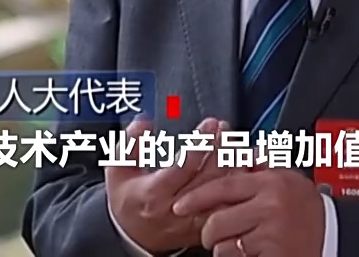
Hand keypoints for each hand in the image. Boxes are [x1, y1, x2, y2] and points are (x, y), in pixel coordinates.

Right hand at [107, 116, 237, 252]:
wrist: (132, 235)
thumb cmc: (127, 197)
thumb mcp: (118, 168)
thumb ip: (130, 143)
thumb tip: (144, 123)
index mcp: (154, 193)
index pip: (185, 166)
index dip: (201, 143)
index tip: (210, 124)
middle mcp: (177, 209)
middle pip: (209, 178)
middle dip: (221, 148)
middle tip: (224, 128)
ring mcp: (193, 221)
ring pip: (223, 193)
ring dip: (234, 165)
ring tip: (235, 142)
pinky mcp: (206, 228)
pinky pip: (228, 205)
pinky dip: (237, 185)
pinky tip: (240, 166)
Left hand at [172, 166, 324, 256]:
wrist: (337, 238)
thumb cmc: (311, 210)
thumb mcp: (289, 178)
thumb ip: (261, 165)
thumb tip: (236, 151)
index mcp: (271, 183)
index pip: (224, 187)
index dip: (198, 197)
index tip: (181, 205)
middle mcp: (270, 207)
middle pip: (217, 220)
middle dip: (209, 232)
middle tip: (212, 234)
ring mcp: (272, 234)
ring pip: (225, 245)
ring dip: (225, 249)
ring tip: (239, 244)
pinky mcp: (275, 255)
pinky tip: (253, 253)